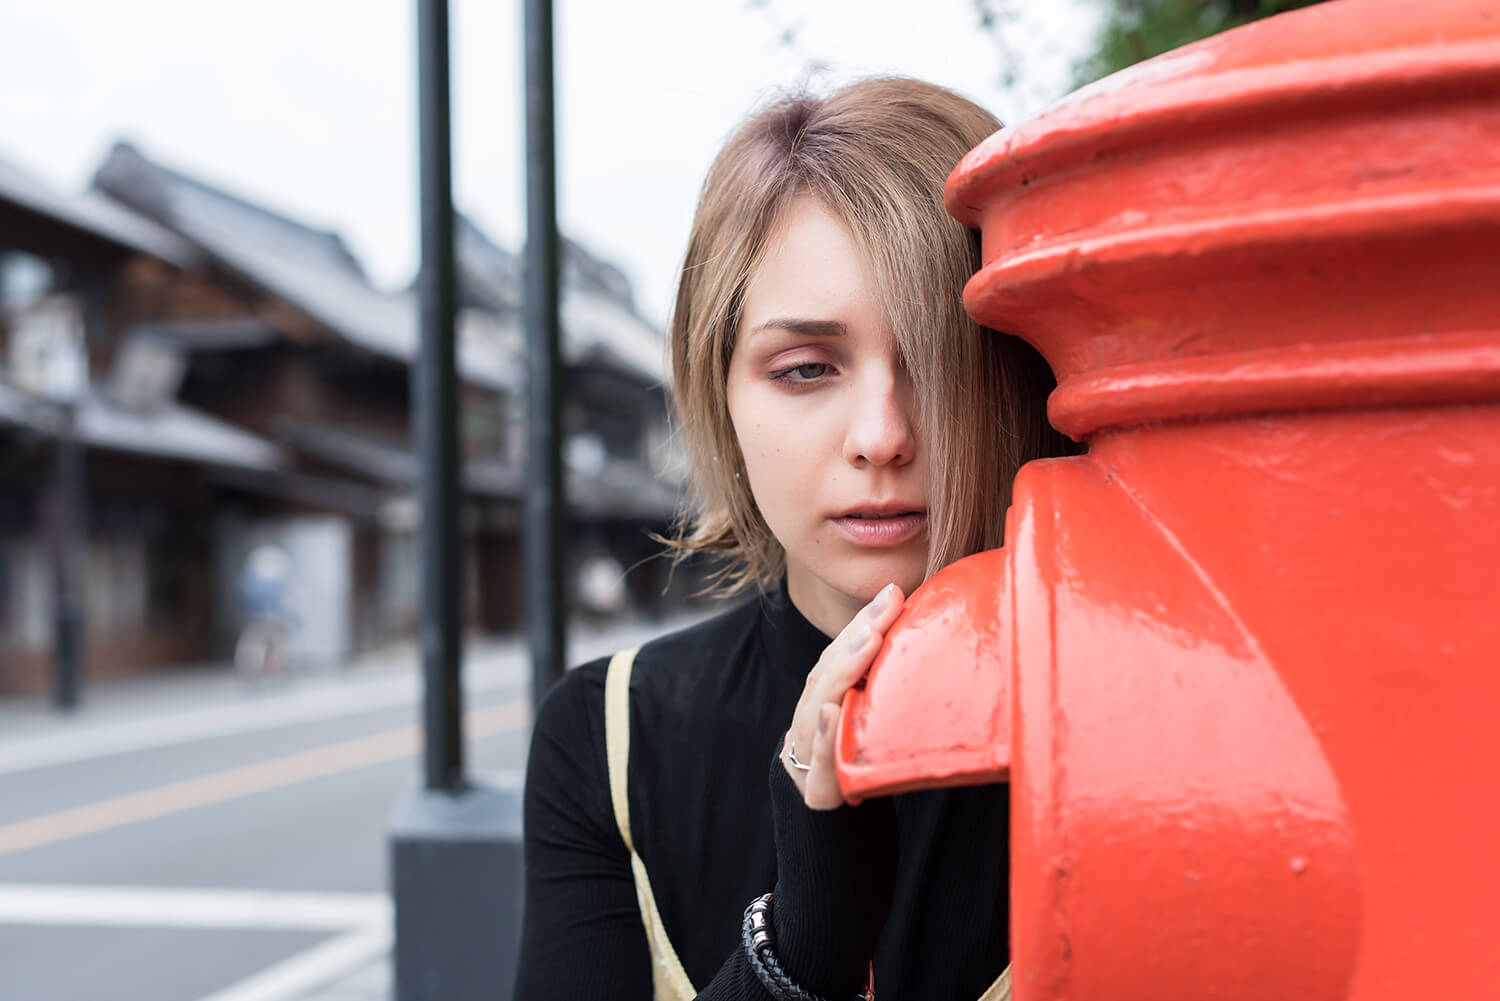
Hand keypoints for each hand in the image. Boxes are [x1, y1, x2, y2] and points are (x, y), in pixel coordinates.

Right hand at [780, 582, 904, 808]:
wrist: (822, 812)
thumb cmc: (851, 757)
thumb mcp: (867, 719)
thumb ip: (884, 685)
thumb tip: (929, 638)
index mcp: (825, 694)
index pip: (842, 652)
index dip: (864, 620)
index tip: (893, 592)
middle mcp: (813, 714)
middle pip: (831, 670)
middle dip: (858, 636)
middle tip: (886, 606)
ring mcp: (808, 749)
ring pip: (820, 704)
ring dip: (843, 671)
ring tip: (869, 640)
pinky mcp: (816, 788)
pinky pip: (819, 760)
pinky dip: (824, 736)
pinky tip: (831, 713)